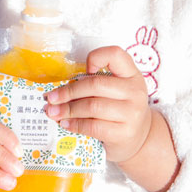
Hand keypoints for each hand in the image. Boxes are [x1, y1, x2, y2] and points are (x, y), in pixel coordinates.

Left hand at [44, 46, 151, 162]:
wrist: (141, 137)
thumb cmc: (120, 109)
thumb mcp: (116, 90)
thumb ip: (96, 83)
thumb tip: (59, 89)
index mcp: (131, 74)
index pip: (115, 54)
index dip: (96, 57)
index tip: (84, 68)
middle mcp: (134, 91)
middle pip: (95, 84)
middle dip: (69, 91)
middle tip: (51, 98)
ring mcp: (132, 113)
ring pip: (92, 106)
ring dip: (68, 109)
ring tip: (53, 112)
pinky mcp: (124, 133)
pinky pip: (93, 127)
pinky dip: (75, 124)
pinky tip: (66, 123)